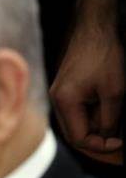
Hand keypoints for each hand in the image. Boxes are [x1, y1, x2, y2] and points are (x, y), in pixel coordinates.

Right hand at [51, 24, 124, 158]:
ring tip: (116, 119)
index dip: (101, 146)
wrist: (95, 31)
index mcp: (65, 101)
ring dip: (97, 126)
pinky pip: (78, 111)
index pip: (79, 138)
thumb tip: (108, 139)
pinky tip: (108, 108)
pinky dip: (94, 115)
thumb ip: (109, 120)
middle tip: (119, 141)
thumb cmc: (103, 56)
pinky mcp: (67, 88)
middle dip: (98, 139)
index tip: (120, 143)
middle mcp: (57, 99)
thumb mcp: (114, 93)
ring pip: (78, 123)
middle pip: (75, 133)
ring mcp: (61, 93)